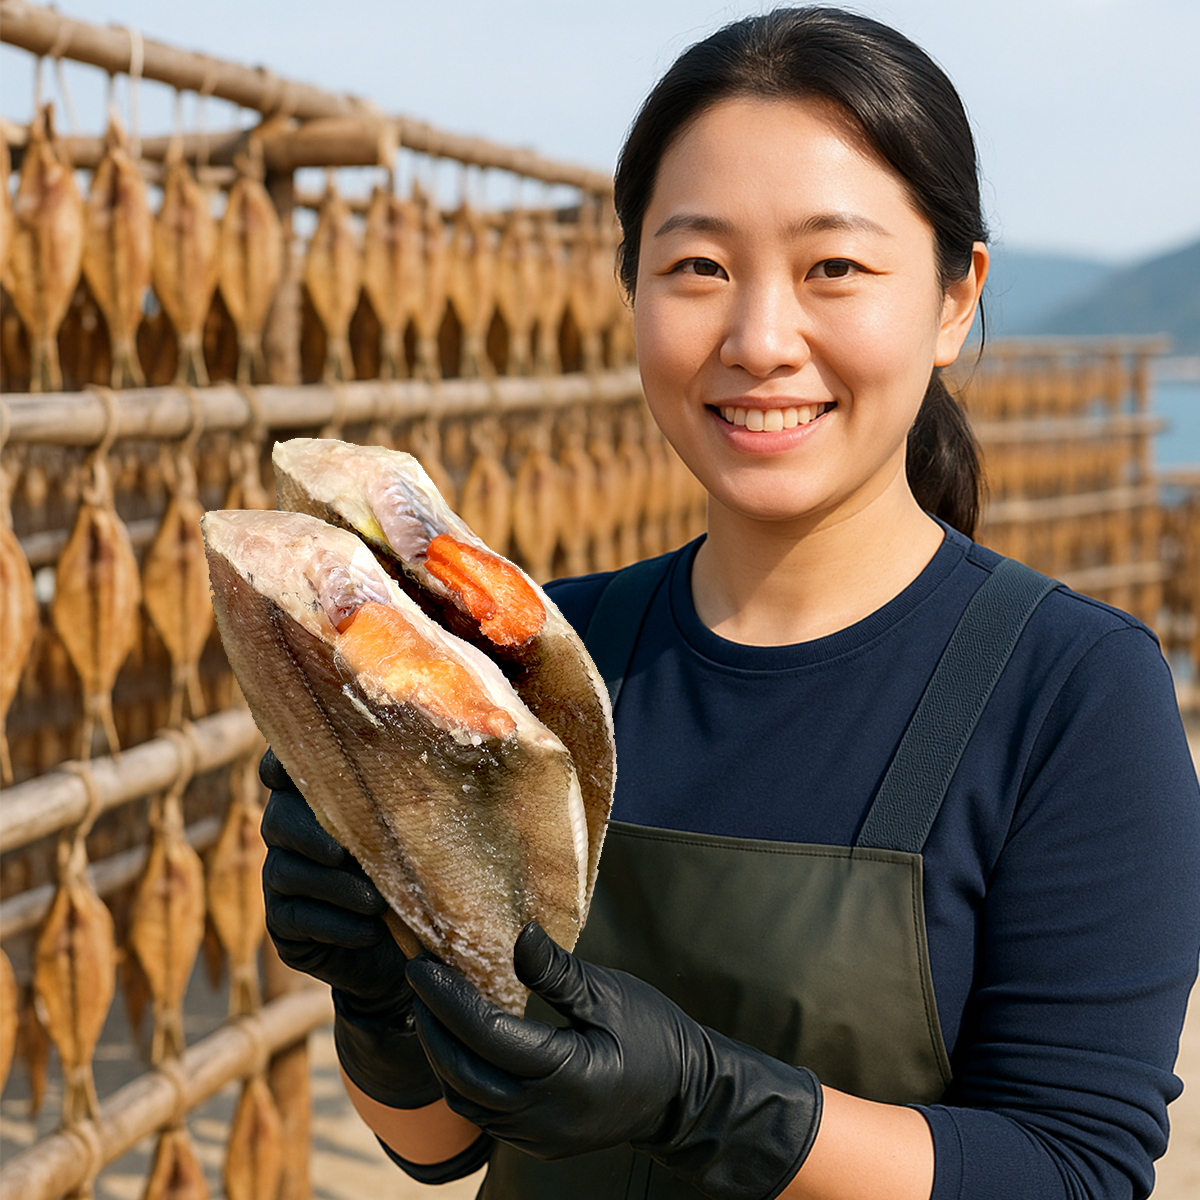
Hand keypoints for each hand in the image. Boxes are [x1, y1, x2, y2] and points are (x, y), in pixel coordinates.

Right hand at [259, 748, 439, 1108]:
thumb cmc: (417, 875)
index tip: (283, 771)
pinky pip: (296, 918)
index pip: (287, 766)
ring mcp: (283, 878)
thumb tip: (446, 772)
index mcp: (322, 798)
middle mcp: (292, 834)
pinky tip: (367, 931)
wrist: (406, 951)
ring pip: (287, 871)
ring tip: (374, 902)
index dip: (281, 763)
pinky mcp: (284, 924)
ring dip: (333, 887)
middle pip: (279, 819)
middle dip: (309, 833)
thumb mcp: (419, 836)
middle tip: (341, 852)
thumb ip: (413, 803)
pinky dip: (334, 924)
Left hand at [407, 922, 821, 1198]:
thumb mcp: (610, 994)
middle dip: (431, 1026)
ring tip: (432, 1010)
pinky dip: (463, 1079)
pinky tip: (461, 1045)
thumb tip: (518, 934)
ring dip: (441, 1056)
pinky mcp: (537, 1142)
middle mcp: (543, 1115)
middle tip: (417, 982)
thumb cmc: (653, 1034)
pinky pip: (484, 1114)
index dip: (447, 999)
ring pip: (466, 1100)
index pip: (486, 1035)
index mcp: (564, 1074)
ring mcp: (538, 1135)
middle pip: (463, 1073)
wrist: (685, 1096)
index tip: (420, 966)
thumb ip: (557, 973)